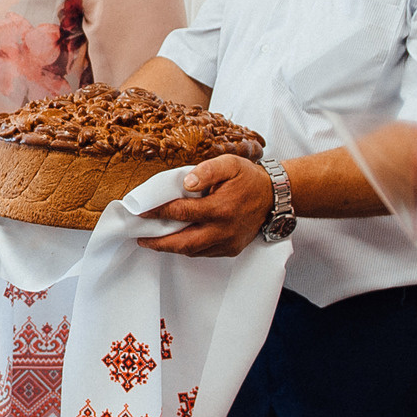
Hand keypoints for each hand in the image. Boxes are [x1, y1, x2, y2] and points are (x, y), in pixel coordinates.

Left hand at [136, 155, 272, 255]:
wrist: (274, 196)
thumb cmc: (248, 178)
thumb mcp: (229, 164)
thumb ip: (206, 171)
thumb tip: (186, 183)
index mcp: (220, 208)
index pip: (181, 213)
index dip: (159, 213)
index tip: (142, 212)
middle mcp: (223, 229)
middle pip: (183, 242)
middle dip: (159, 243)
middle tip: (141, 238)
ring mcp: (228, 242)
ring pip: (193, 251)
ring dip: (172, 248)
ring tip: (155, 241)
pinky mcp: (232, 248)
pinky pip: (205, 253)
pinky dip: (189, 249)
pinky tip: (178, 241)